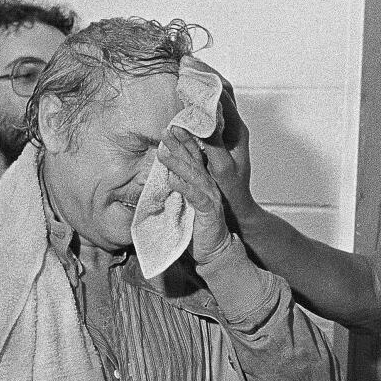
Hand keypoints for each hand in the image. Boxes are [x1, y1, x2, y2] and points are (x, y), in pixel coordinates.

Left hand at [157, 127, 231, 263]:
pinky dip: (184, 188)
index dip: (183, 143)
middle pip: (194, 161)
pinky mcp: (209, 212)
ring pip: (194, 175)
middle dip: (180, 144)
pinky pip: (196, 197)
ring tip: (163, 152)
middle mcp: (208, 187)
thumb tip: (165, 177)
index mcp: (203, 184)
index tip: (171, 129)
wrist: (216, 251)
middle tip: (167, 130)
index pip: (193, 158)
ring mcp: (210, 198)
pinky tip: (173, 180)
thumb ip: (179, 191)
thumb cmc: (200, 230)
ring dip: (178, 163)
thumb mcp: (186, 206)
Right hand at [160, 67, 256, 223]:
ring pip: (216, 99)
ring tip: (185, 70)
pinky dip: (198, 99)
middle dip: (205, 74)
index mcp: (237, 131)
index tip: (188, 67)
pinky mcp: (219, 137)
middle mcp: (234, 127)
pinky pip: (209, 111)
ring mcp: (227, 131)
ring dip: (201, 83)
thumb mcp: (221, 169)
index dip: (206, 79)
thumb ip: (213, 144)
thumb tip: (201, 120)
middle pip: (222, 91)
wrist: (237, 208)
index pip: (223, 95)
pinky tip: (185, 94)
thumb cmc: (230, 192)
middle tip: (185, 61)